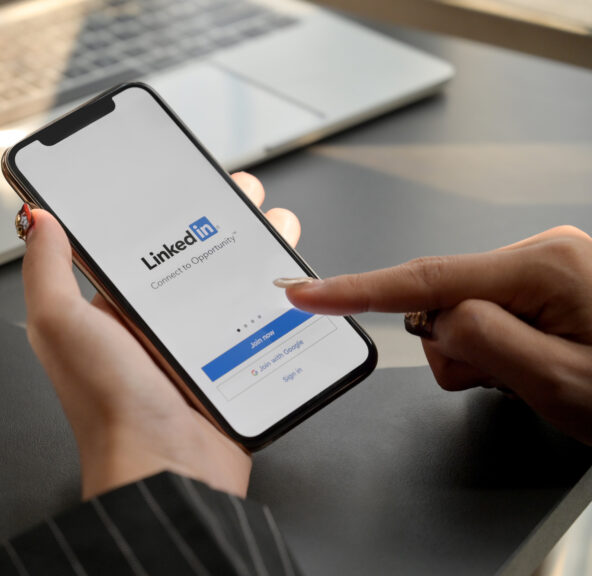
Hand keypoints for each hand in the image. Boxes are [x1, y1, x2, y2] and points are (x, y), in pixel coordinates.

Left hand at [22, 173, 300, 498]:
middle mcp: (150, 326)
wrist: (168, 470)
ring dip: (251, 247)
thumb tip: (37, 217)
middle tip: (238, 191)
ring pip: (228, 281)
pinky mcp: (230, 365)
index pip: (133, 245)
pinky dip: (274, 294)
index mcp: (108, 311)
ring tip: (270, 221)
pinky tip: (288, 274)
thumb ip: (47, 270)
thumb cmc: (110, 405)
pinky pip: (255, 319)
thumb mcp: (62, 325)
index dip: (156, 208)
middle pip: (189, 255)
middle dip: (215, 217)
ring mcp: (193, 345)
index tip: (176, 176)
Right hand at [281, 226, 591, 444]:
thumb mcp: (561, 385)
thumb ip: (482, 342)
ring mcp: (552, 264)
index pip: (425, 280)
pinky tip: (538, 362)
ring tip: (536, 376)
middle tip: (509, 381)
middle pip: (446, 299)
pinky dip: (499, 344)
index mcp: (546, 266)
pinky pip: (493, 311)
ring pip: (467, 310)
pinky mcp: (554, 281)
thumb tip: (435, 321)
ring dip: (482, 352)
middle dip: (457, 348)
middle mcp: (546, 252)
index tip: (305, 293)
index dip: (355, 290)